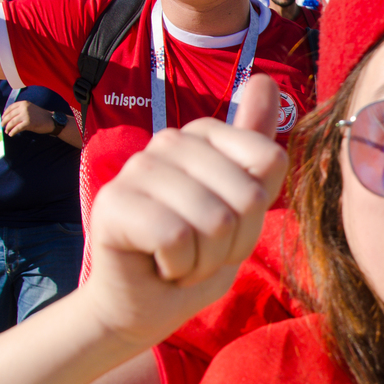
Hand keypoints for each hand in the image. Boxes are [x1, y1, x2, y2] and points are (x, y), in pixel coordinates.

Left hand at [1, 101, 54, 135]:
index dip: (5, 114)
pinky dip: (13, 132)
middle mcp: (24, 108)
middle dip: (4, 121)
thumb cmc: (40, 116)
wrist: (51, 120)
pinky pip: (17, 128)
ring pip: (12, 122)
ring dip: (8, 128)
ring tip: (7, 131)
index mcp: (23, 103)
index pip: (10, 108)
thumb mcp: (30, 109)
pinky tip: (11, 134)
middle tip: (2, 126)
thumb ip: (21, 111)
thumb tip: (9, 118)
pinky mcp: (28, 123)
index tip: (2, 118)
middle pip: (9, 115)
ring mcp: (26, 115)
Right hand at [81, 74, 287, 349]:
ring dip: (204, 261)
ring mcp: (138, 167)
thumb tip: (264, 78)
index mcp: (204, 134)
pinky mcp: (114, 202)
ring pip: (214, 222)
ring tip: (180, 260)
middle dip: (232, 245)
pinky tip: (159, 265)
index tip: (227, 229)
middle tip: (200, 252)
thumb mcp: (242, 209)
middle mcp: (169, 140)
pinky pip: (178, 238)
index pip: (269, 161)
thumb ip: (257, 151)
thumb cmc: (196, 256)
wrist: (143, 304)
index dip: (257, 214)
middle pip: (246, 197)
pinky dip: (179, 267)